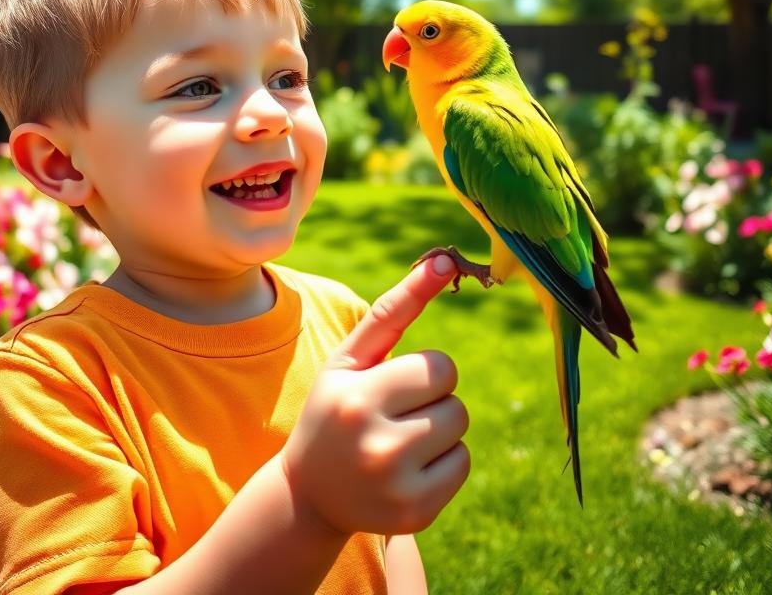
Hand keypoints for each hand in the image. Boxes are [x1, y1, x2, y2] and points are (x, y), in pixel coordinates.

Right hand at [279, 253, 469, 536]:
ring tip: (400, 439)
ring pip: (460, 433)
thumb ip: (397, 306)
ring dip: (441, 429)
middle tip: (394, 414)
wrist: (309, 493)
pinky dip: (444, 462)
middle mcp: (377, 445)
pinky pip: (462, 467)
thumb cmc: (336, 407)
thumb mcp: (352, 357)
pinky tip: (408, 469)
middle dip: (433, 400)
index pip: (441, 368)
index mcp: (358, 398)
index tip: (394, 385)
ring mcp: (396, 486)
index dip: (424, 372)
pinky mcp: (414, 514)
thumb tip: (445, 257)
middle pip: (455, 402)